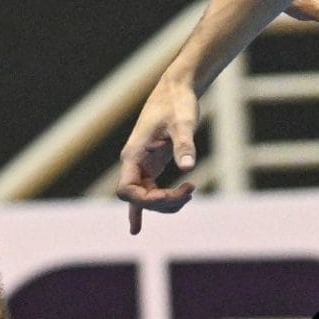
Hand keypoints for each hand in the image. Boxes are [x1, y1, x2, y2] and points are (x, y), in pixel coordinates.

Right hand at [117, 77, 200, 233]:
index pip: (128, 191)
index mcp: (133, 154)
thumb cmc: (178, 103)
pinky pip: (147, 191)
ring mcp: (142, 165)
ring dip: (166, 202)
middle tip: (191, 190)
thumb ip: (184, 145)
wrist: (177, 89)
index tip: (172, 195)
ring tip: (190, 191)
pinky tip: (136, 228)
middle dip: (164, 202)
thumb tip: (188, 166)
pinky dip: (146, 207)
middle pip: (139, 199)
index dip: (146, 202)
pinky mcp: (152, 165)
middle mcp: (133, 162)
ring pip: (147, 197)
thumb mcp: (183, 123)